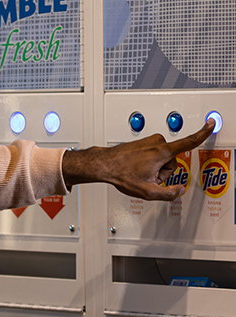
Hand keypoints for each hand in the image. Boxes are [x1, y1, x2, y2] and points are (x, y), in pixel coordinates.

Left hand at [62, 119, 214, 200]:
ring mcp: (150, 141)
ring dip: (155, 167)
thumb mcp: (147, 191)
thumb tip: (178, 190)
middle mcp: (158, 142)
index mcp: (162, 151)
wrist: (105, 164)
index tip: (211, 123)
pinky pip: (154, 155)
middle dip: (163, 171)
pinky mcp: (144, 142)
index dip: (202, 133)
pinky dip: (148, 163)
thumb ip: (168, 193)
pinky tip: (136, 168)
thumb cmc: (122, 173)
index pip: (189, 141)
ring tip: (140, 172)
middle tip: (148, 177)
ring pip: (162, 158)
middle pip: (172, 160)